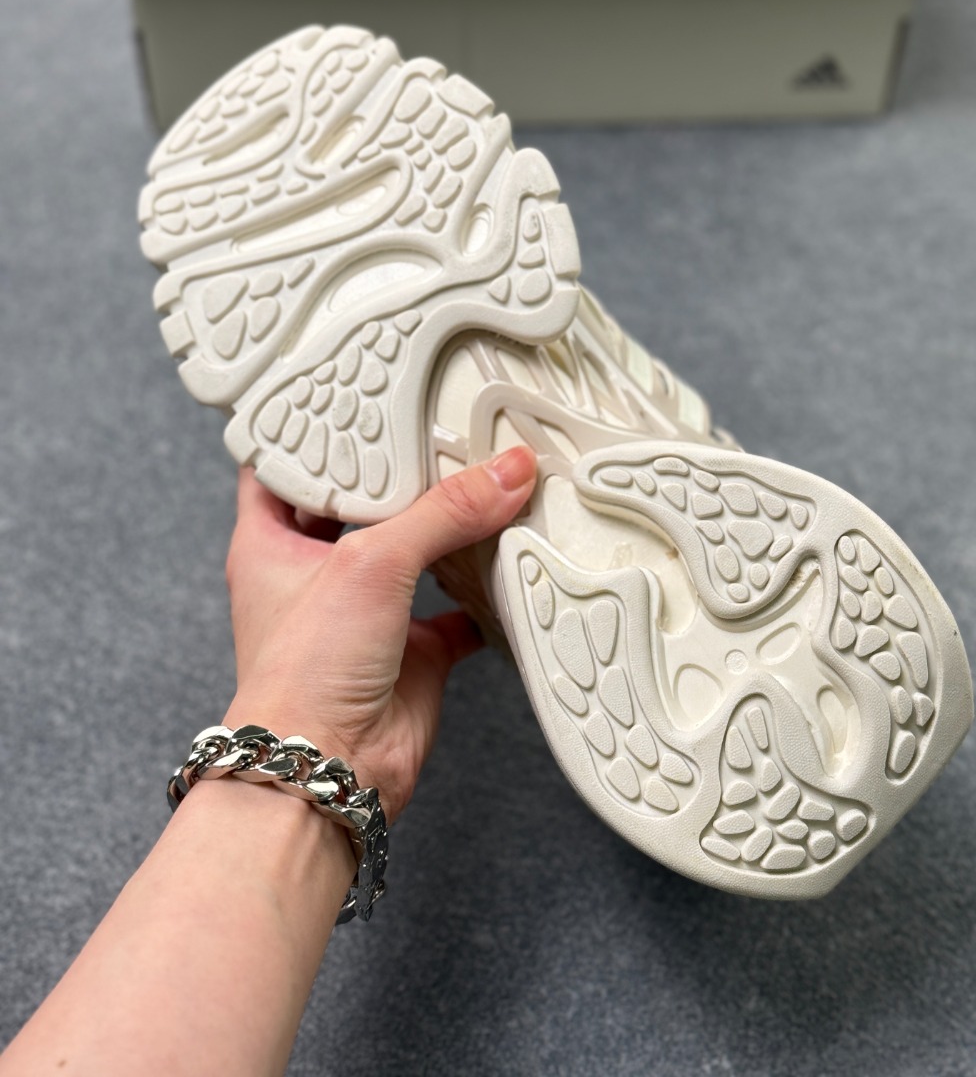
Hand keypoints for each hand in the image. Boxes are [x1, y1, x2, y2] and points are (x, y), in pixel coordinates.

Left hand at [221, 447, 536, 820]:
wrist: (327, 772)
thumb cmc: (305, 672)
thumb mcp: (370, 563)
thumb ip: (444, 511)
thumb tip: (509, 469)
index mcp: (271, 542)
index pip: (284, 465)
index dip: (312, 428)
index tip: (353, 390)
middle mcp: (317, 573)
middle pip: (362, 504)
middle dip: (401, 471)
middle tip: (441, 419)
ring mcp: (367, 614)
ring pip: (416, 552)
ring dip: (451, 525)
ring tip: (489, 471)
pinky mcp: (414, 652)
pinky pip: (459, 609)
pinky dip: (488, 589)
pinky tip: (518, 556)